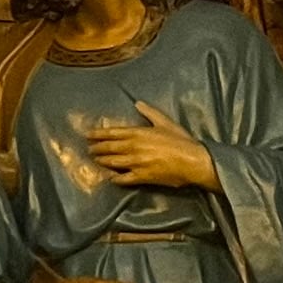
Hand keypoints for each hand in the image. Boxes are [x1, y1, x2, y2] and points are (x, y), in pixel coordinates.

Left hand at [83, 101, 217, 191]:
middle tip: (89, 149)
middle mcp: (133, 147)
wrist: (194, 161)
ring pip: (113, 162)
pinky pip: (124, 179)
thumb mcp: (165, 122)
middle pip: (109, 148)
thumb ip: (150, 113)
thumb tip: (137, 103)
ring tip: (96, 161)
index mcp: (138, 133)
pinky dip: (116, 179)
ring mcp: (136, 163)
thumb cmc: (181, 141)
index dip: (98, 134)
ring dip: (103, 161)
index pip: (112, 133)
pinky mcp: (143, 177)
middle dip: (97, 148)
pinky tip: (111, 178)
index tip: (88, 135)